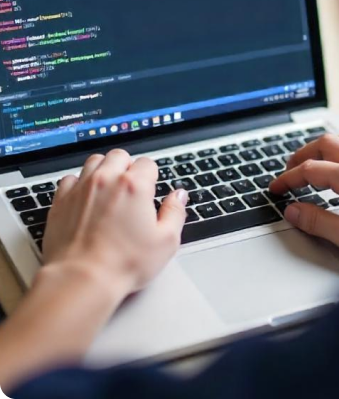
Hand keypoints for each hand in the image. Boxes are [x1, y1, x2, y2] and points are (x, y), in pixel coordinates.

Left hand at [43, 149, 187, 295]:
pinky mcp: (61, 201)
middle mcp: (107, 180)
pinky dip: (79, 183)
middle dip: (127, 167)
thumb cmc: (124, 263)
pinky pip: (70, 178)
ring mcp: (81, 188)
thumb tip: (179, 196)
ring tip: (109, 189)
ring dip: (104, 170)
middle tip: (131, 188)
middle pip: (119, 156)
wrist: (82, 279)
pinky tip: (85, 199)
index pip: (147, 163)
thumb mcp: (165, 241)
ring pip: (94, 161)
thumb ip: (175, 212)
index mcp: (135, 186)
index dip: (151, 176)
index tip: (150, 190)